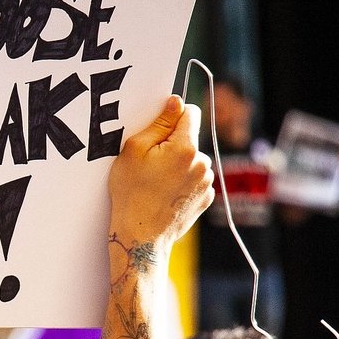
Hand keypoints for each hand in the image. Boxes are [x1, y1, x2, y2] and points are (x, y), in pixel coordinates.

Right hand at [108, 95, 213, 247]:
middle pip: (190, 139)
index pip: (190, 113)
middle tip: (150, 163)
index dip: (172, 117)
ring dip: (179, 164)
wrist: (142, 235)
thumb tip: (175, 102)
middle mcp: (202, 163)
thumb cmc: (131, 192)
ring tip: (157, 181)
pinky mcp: (205, 198)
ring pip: (193, 160)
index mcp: (185, 147)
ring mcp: (206, 182)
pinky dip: (184, 182)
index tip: (159, 129)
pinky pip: (196, 179)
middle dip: (173, 144)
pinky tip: (166, 193)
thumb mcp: (134, 150)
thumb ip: (159, 123)